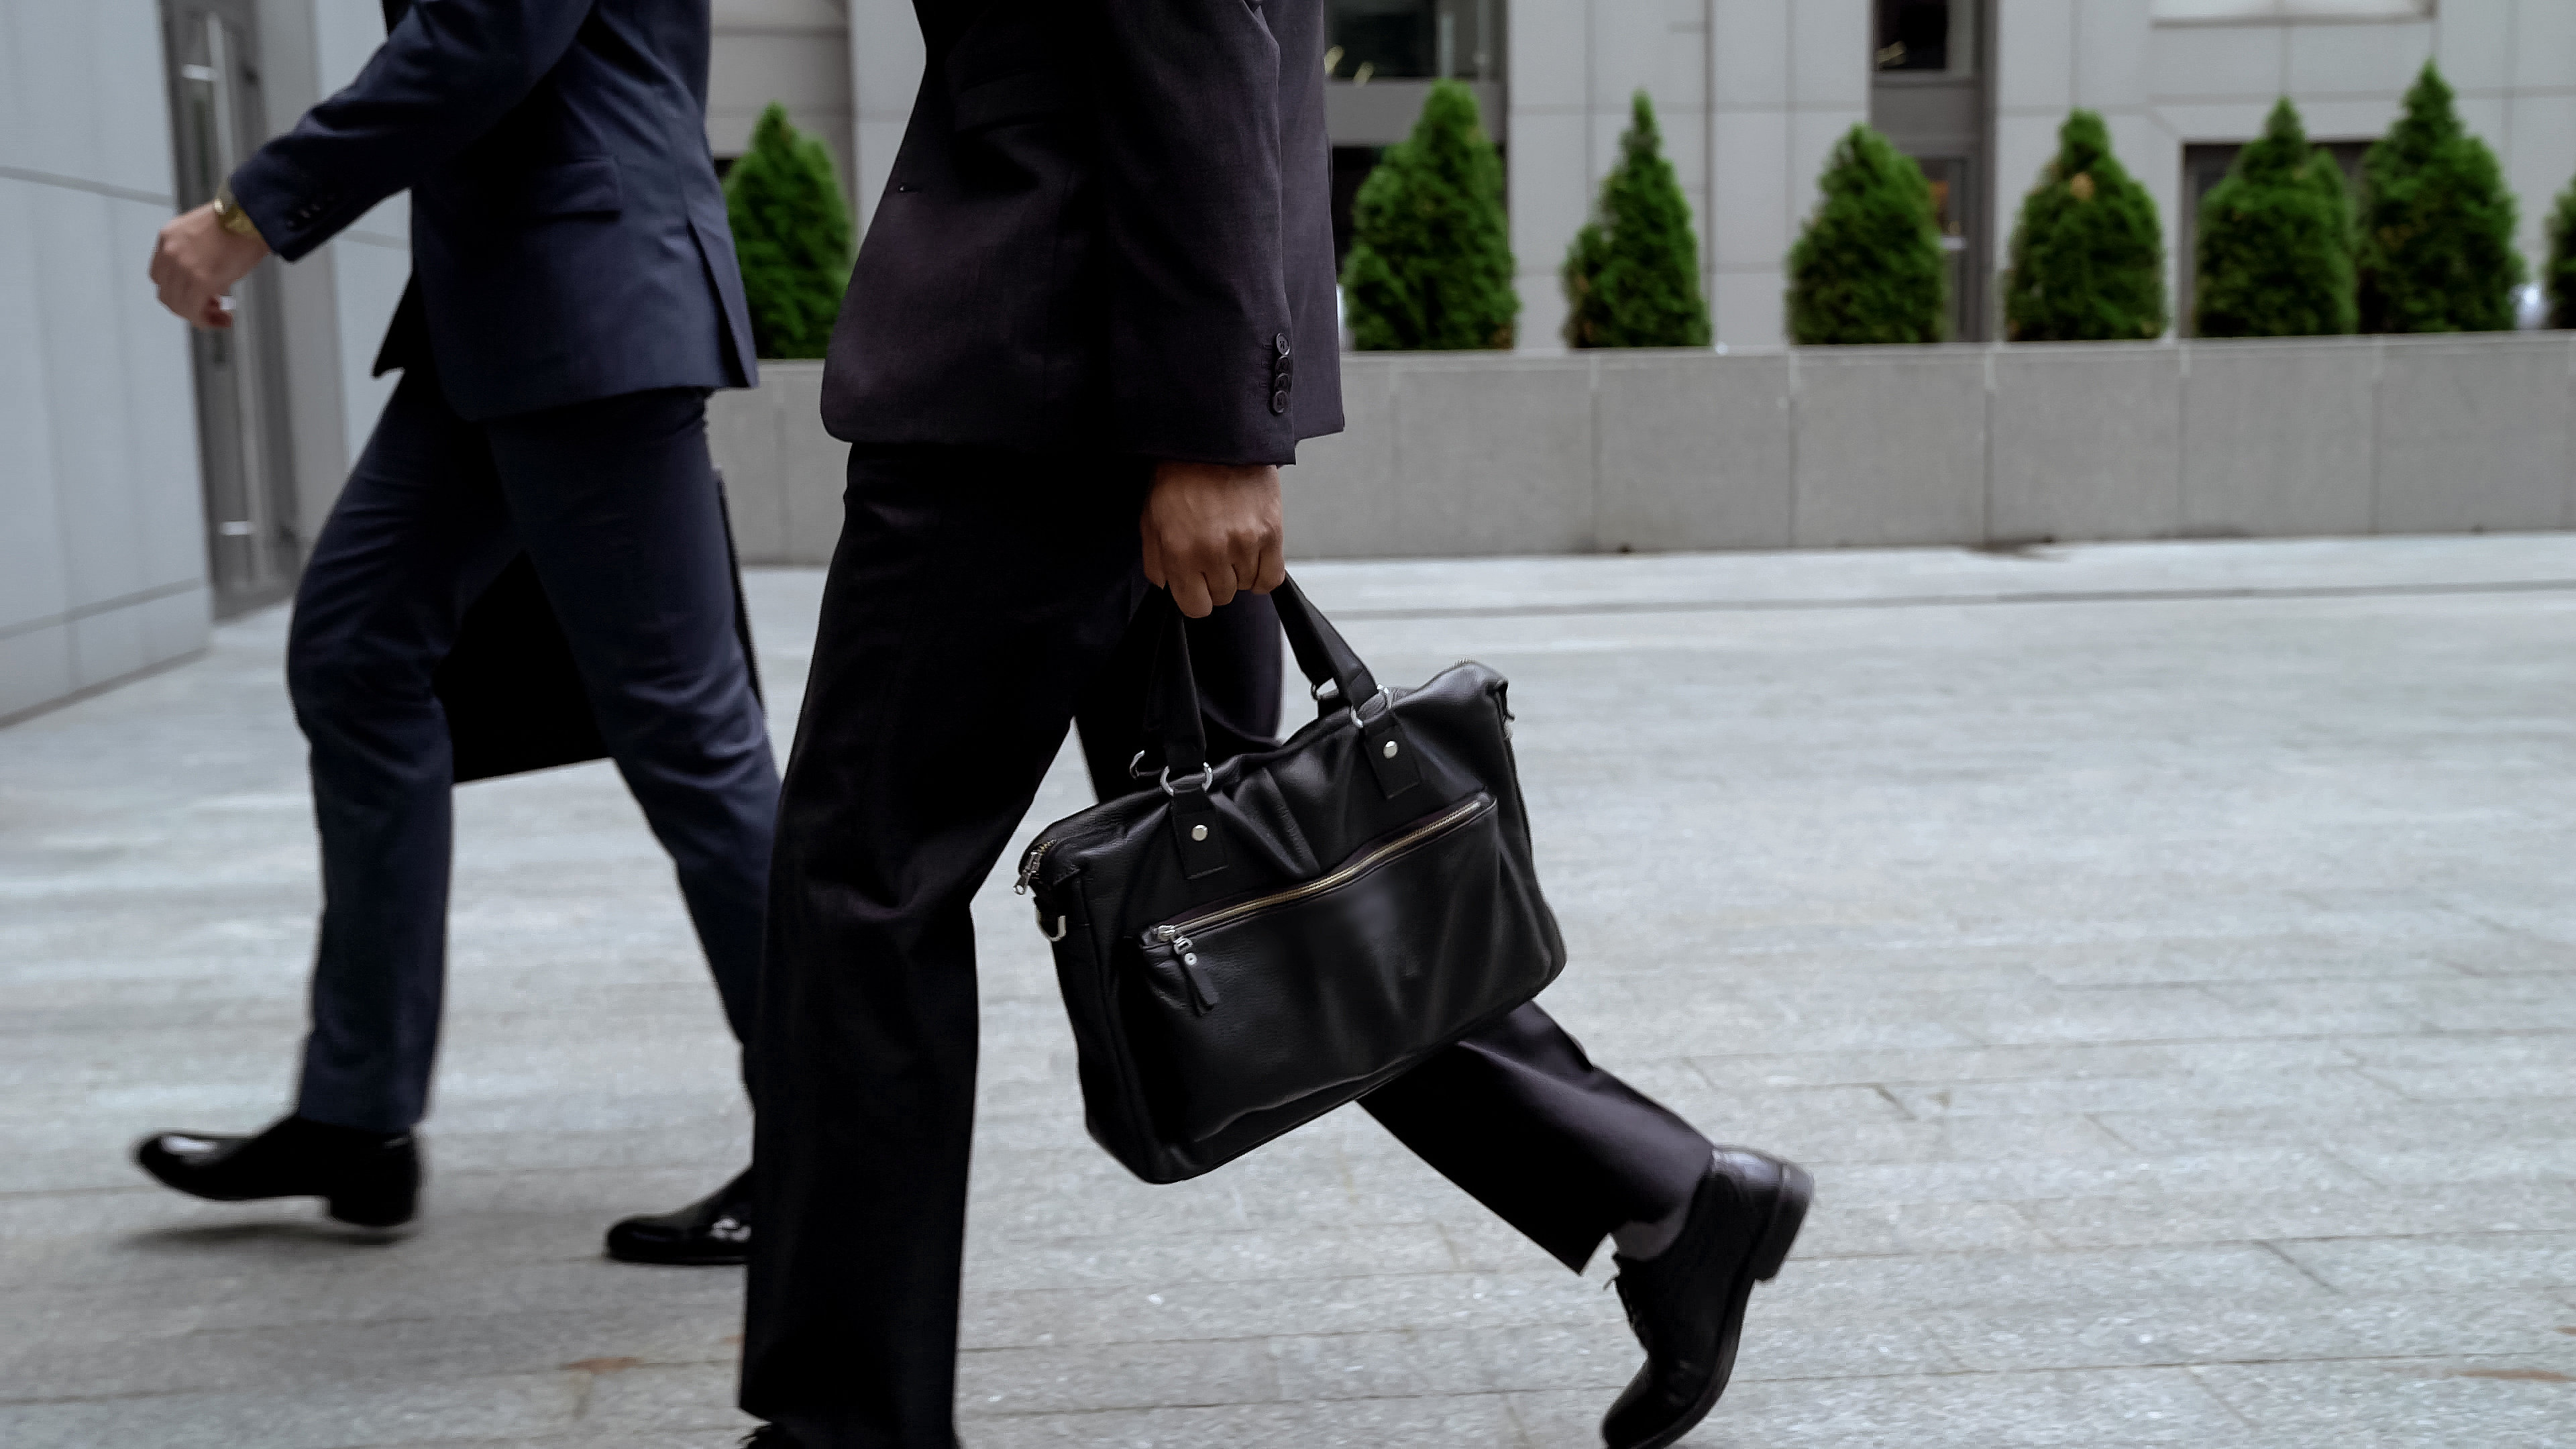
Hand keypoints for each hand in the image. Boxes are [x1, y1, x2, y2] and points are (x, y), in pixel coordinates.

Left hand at [149, 203, 271, 329]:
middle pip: (167, 294)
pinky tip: (222, 320)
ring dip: (198, 316)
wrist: (251, 216)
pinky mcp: (201, 281)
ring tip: (220, 317)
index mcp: (167, 238)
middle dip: (187, 307)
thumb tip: (205, 276)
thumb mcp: (201, 230)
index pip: (160, 275)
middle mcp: (169, 253)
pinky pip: (194, 310)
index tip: (194, 296)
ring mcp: (182, 268)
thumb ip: (193, 251)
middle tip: (209, 310)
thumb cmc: (237, 221)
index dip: (177, 291)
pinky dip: (206, 320)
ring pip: (179, 305)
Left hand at [1140, 461, 1286, 617]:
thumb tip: (1167, 587)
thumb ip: (1156, 560)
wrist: (1214, 439)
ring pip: (1246, 586)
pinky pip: (1271, 577)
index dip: (1195, 597)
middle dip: (1216, 580)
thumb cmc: (1180, 475)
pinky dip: (1262, 573)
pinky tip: (1253, 557)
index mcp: (1179, 552)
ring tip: (1231, 543)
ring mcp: (1244, 544)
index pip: (1195, 607)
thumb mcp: (1152, 518)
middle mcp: (1212, 552)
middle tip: (1213, 553)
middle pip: (1222, 597)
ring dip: (1238, 572)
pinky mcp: (1271, 533)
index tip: (1197, 584)